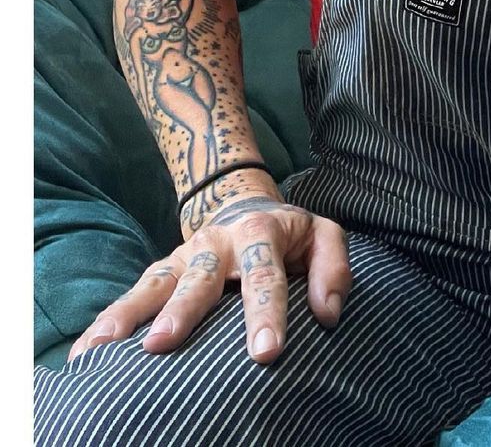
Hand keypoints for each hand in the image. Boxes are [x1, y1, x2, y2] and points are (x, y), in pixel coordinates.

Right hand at [66, 195, 351, 365]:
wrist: (245, 206)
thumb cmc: (289, 236)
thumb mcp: (323, 236)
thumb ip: (333, 268)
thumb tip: (328, 314)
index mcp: (260, 231)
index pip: (264, 274)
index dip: (266, 312)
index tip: (266, 354)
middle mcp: (216, 242)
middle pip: (200, 277)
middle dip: (183, 311)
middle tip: (164, 344)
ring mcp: (184, 256)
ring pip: (156, 284)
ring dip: (129, 315)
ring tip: (104, 349)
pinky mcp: (162, 271)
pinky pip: (133, 296)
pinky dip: (107, 322)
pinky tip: (86, 353)